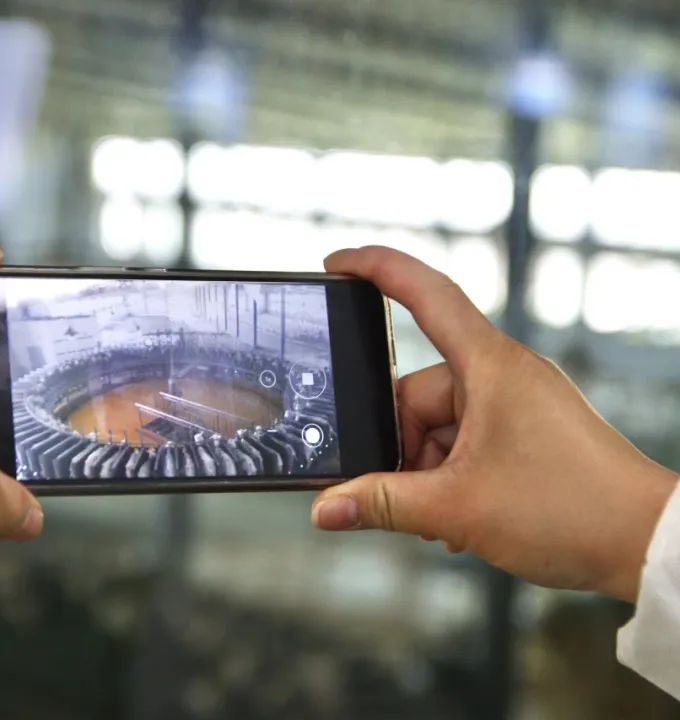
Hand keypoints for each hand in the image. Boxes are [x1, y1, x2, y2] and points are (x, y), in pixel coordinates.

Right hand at [311, 246, 676, 601]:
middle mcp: (503, 375)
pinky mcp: (527, 432)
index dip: (376, 269)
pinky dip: (452, 476)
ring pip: (439, 426)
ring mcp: (517, 404)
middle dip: (403, 447)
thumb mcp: (457, 508)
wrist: (648, 543)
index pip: (425, 293)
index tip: (337, 263)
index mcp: (490, 367)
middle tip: (405, 493)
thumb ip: (382, 503)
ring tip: (443, 517)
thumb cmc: (574, 510)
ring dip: (428, 471)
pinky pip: (466, 441)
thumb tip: (327, 507)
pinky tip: (457, 516)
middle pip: (418, 393)